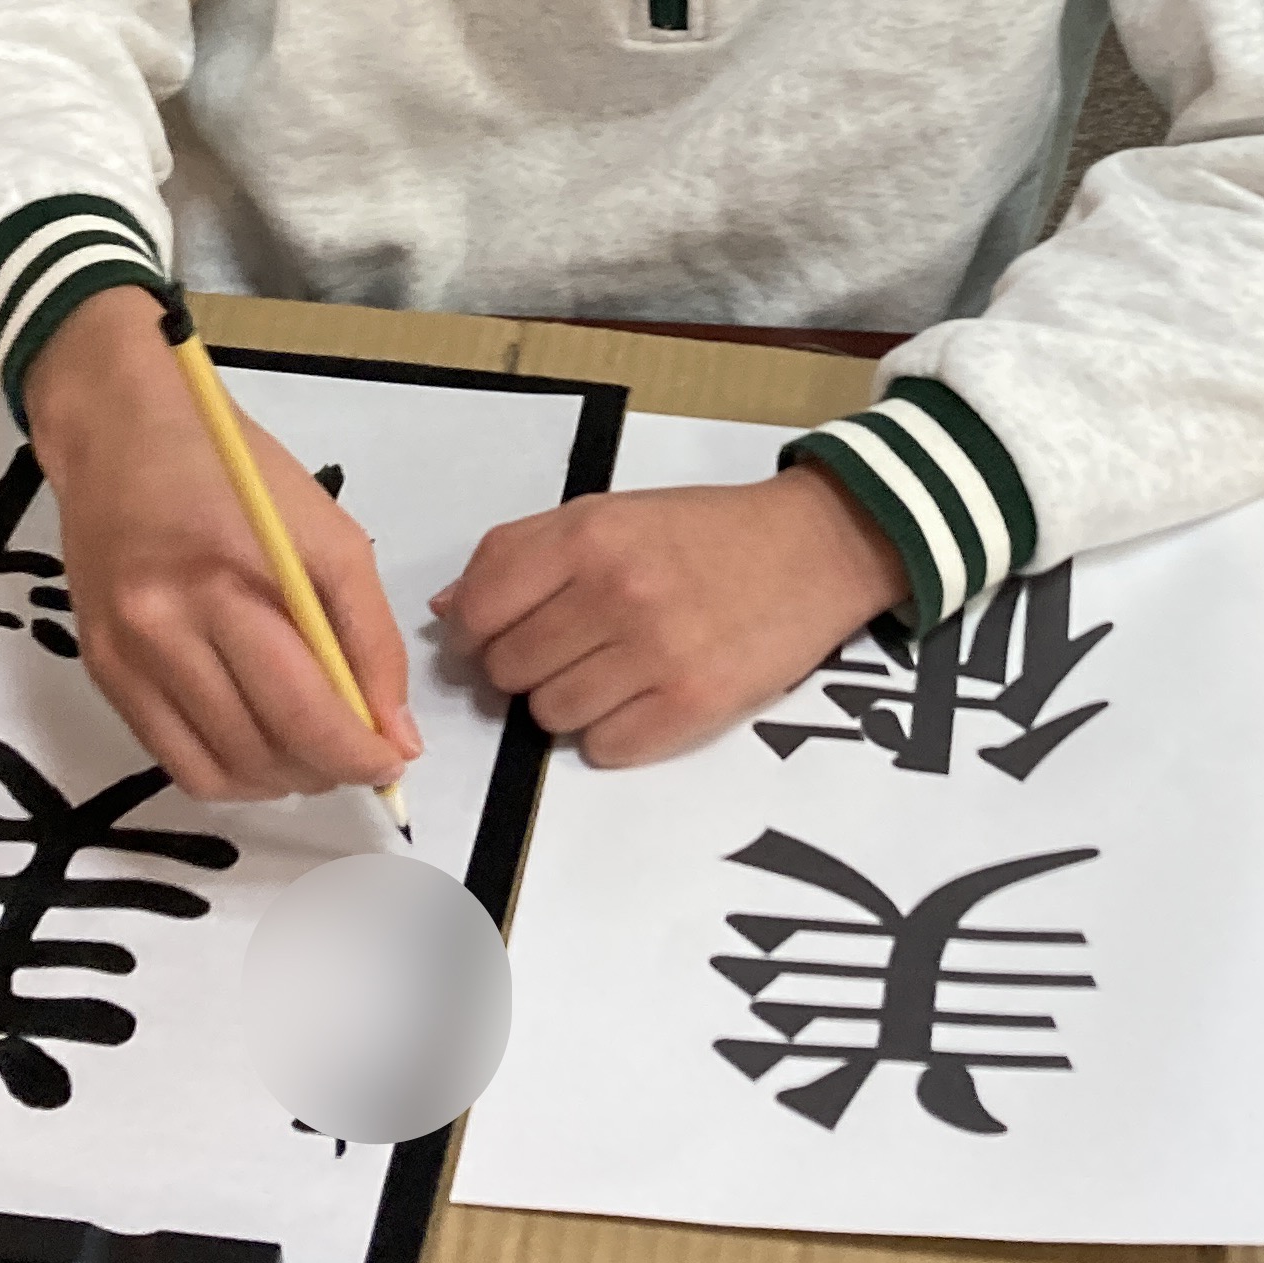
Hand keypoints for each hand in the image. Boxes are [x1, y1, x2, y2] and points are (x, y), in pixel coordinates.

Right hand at [23, 285, 420, 800]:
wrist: (117, 431)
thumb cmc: (235, 470)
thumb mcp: (325, 530)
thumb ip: (368, 634)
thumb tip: (396, 734)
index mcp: (229, 583)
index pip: (304, 709)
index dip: (358, 754)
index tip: (393, 761)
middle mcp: (165, 628)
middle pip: (261, 748)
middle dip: (326, 770)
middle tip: (357, 754)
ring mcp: (125, 655)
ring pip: (216, 771)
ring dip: (279, 780)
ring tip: (310, 753)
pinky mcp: (100, 669)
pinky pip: (170, 760)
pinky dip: (227, 771)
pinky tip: (258, 745)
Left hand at [434, 464, 905, 766]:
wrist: (813, 549)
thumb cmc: (704, 531)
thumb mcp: (608, 514)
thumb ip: (522, 553)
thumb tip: (450, 611)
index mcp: (588, 536)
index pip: (479, 612)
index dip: (475, 635)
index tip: (496, 636)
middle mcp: (616, 594)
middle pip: (510, 671)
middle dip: (526, 668)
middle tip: (568, 650)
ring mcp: (656, 654)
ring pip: (551, 716)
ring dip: (569, 702)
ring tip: (612, 670)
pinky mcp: (693, 706)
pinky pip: (604, 749)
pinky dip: (612, 733)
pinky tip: (642, 697)